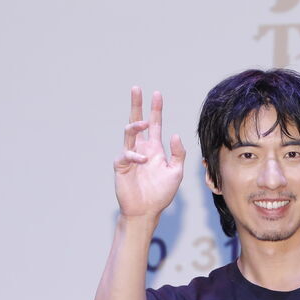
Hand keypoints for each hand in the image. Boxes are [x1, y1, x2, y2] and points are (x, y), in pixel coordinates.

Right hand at [114, 87, 185, 218]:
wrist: (146, 211)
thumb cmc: (161, 193)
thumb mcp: (176, 172)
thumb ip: (178, 153)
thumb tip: (175, 135)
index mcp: (154, 148)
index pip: (155, 124)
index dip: (156, 109)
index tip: (157, 93)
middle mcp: (141, 148)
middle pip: (137, 121)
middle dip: (136, 105)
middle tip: (136, 88)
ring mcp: (130, 156)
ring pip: (129, 133)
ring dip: (135, 125)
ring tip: (143, 122)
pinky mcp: (121, 165)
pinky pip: (125, 154)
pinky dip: (134, 155)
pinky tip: (142, 161)